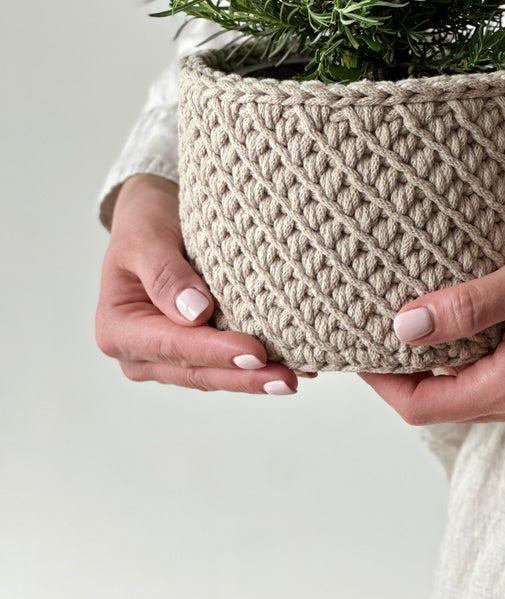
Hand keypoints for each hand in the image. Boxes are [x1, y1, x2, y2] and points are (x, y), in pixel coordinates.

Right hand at [97, 174, 305, 394]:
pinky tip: (292, 368)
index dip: (215, 351)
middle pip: (196, 370)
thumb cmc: (145, 224)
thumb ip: (166, 275)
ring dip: (252, 379)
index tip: (255, 352)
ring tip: (293, 377)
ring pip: (212, 375)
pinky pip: (222, 365)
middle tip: (285, 378)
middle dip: (242, 376)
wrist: (151, 219)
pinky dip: (254, 368)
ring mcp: (163, 360)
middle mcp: (138, 354)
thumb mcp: (146, 239)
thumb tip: (196, 313)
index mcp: (118, 329)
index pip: (173, 345)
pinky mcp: (189, 354)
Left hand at [361, 221, 504, 423]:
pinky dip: (454, 362)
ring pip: (459, 394)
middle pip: (436, 406)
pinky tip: (446, 328)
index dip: (381, 382)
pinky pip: (483, 380)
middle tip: (370, 334)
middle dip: (397, 376)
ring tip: (401, 327)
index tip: (357, 348)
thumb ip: (463, 309)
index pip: (421, 407)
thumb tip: (403, 327)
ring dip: (425, 369)